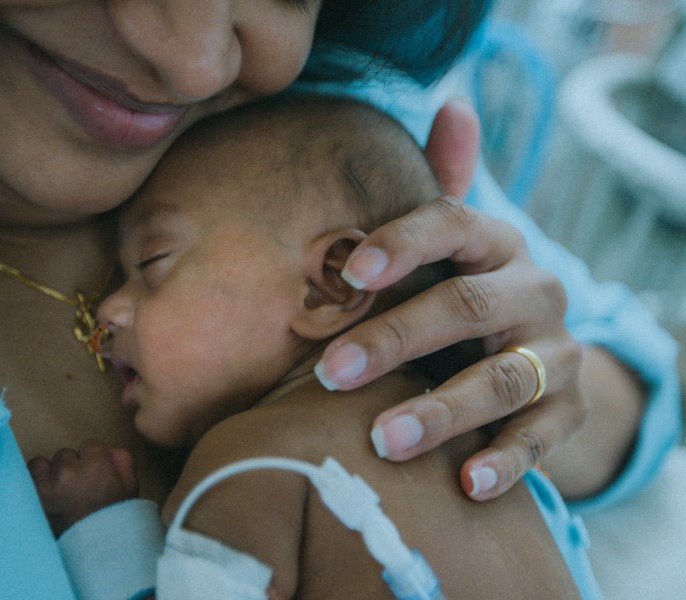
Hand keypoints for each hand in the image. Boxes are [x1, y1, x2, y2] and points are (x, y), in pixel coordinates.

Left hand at [28, 439, 139, 536]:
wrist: (93, 552)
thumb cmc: (113, 520)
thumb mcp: (130, 487)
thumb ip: (121, 459)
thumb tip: (107, 449)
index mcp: (96, 466)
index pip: (90, 445)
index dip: (93, 460)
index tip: (93, 474)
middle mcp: (69, 471)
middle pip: (66, 454)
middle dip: (72, 467)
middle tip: (77, 488)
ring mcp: (46, 485)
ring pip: (43, 463)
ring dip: (50, 474)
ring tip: (58, 492)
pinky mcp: (31, 498)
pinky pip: (27, 477)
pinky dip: (35, 484)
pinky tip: (45, 496)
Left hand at [314, 99, 586, 500]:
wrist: (530, 351)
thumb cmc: (463, 290)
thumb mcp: (453, 244)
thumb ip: (442, 184)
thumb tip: (451, 104)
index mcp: (494, 242)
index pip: (452, 224)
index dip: (402, 245)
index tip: (349, 275)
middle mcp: (535, 288)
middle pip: (466, 307)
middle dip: (396, 339)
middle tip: (332, 372)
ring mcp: (554, 351)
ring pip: (500, 379)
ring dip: (440, 411)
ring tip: (382, 440)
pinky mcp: (565, 408)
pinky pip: (541, 436)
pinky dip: (506, 460)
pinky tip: (466, 484)